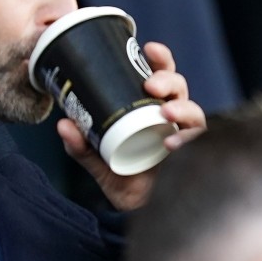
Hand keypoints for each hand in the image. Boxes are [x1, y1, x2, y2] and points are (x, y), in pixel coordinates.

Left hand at [57, 42, 205, 211]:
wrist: (138, 213)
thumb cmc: (126, 180)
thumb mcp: (98, 160)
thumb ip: (81, 145)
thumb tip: (62, 124)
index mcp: (153, 109)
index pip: (162, 78)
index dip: (160, 60)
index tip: (149, 47)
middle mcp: (174, 119)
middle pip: (180, 88)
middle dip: (169, 79)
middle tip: (150, 84)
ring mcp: (186, 137)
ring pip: (194, 112)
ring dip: (182, 108)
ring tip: (165, 113)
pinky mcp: (195, 157)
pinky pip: (198, 143)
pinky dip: (187, 140)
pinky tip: (172, 145)